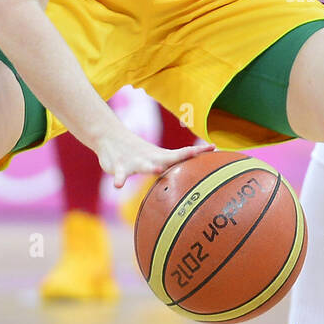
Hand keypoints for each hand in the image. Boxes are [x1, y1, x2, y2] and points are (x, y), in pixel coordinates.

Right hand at [92, 127, 212, 189]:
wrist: (110, 136)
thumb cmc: (139, 153)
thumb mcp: (156, 159)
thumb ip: (171, 167)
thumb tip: (191, 183)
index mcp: (161, 157)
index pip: (183, 153)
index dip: (197, 151)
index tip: (213, 147)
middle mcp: (151, 158)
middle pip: (169, 158)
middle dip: (182, 156)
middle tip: (195, 152)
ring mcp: (135, 162)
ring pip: (144, 165)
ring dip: (151, 167)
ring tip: (157, 169)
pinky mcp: (120, 166)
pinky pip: (120, 175)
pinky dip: (119, 180)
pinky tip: (118, 186)